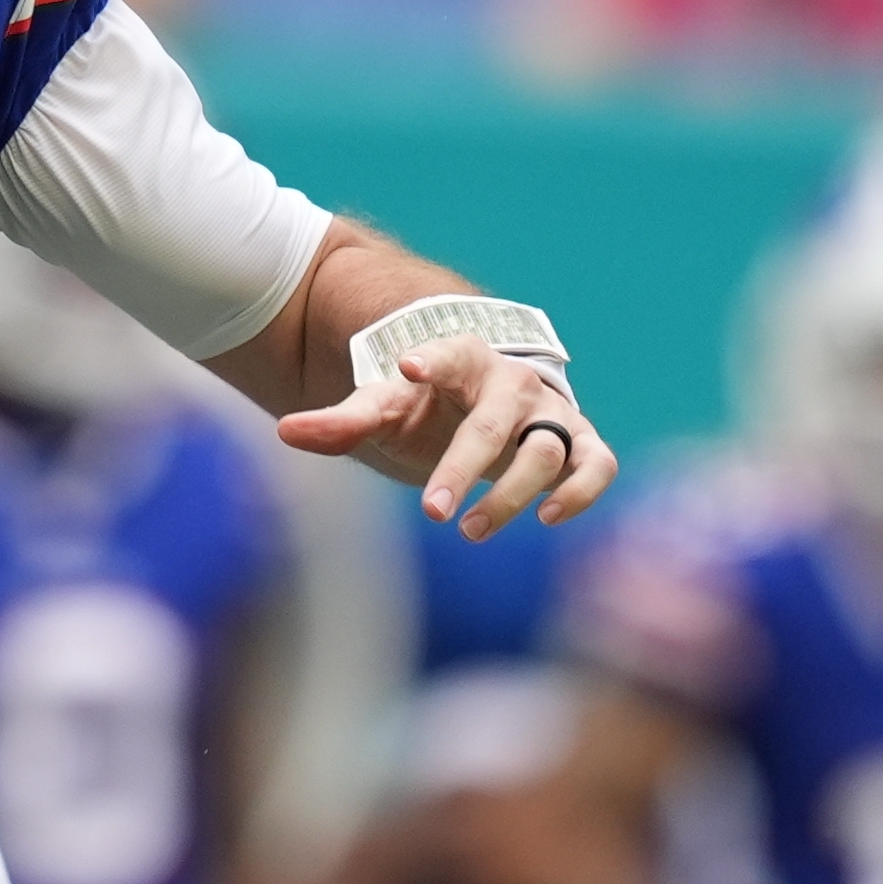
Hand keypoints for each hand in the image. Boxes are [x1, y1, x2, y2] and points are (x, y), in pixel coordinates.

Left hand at [276, 332, 618, 535]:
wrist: (483, 405)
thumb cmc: (427, 406)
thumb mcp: (384, 406)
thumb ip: (341, 420)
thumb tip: (285, 430)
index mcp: (462, 359)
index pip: (450, 352)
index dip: (434, 358)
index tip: (407, 368)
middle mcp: (513, 382)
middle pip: (494, 424)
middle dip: (463, 467)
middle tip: (432, 511)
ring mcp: (552, 412)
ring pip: (546, 450)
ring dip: (511, 493)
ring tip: (470, 531)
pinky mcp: (582, 442)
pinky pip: (597, 463)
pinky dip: (582, 490)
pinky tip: (548, 519)